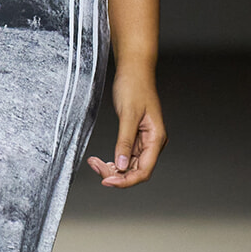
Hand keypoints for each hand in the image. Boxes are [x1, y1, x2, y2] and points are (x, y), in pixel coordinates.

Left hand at [87, 64, 165, 188]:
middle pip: (135, 171)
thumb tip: (120, 165)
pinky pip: (125, 156)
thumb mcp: (128, 114)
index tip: (106, 181)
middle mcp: (152, 142)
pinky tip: (101, 160)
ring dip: (112, 168)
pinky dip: (113, 160)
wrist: (134, 70)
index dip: (126, 181)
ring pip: (129, 165)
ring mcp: (144, 141)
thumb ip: (125, 141)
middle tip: (95, 167)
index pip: (144, 170)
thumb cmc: (134, 87)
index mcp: (156, 138)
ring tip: (94, 162)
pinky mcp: (135, 137)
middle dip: (115, 174)